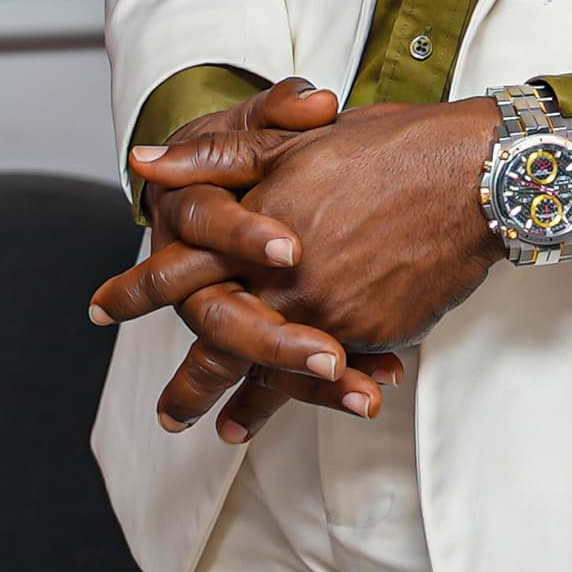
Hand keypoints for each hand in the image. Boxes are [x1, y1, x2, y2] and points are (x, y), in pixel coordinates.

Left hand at [100, 96, 505, 434]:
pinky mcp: (369, 331)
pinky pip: (332, 374)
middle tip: (169, 415)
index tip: (102, 310)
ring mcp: (326, 311)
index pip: (180, 269)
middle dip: (190, 383)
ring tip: (224, 432)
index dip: (139, 291)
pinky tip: (310, 412)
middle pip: (218, 341)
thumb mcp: (290, 140)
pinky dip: (317, 398)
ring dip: (247, 405)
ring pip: (272, 370)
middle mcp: (281, 277)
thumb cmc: (385, 145)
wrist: (470, 173)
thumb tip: (144, 162)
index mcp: (254, 225)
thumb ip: (215, 158)